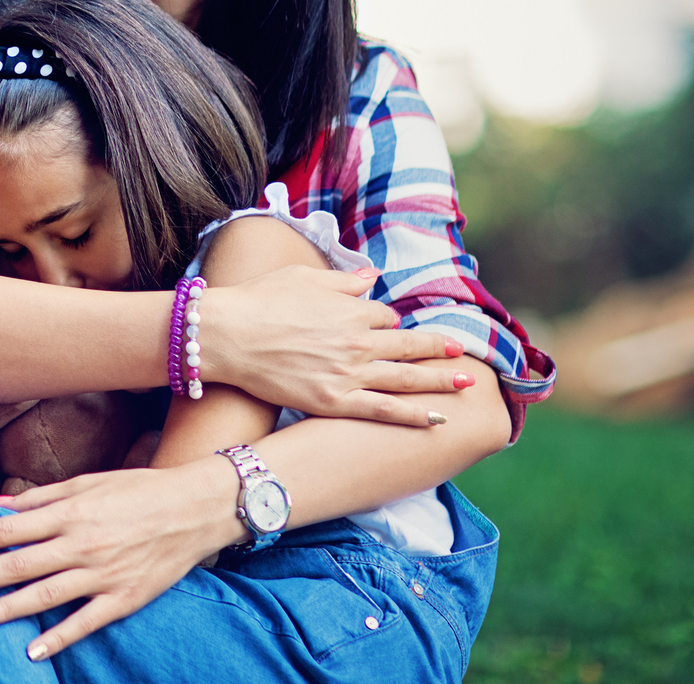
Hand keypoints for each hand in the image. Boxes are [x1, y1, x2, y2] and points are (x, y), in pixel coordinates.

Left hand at [0, 458, 242, 659]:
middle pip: (14, 564)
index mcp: (67, 512)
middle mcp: (80, 543)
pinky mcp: (124, 598)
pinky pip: (86, 622)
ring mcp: (102, 574)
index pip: (3, 529)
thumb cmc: (138, 489)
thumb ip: (38, 498)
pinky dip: (59, 638)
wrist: (197, 507)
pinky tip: (31, 653)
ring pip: (44, 595)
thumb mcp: (87, 483)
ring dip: (4, 609)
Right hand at [198, 266, 471, 426]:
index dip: (386, 320)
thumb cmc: (257, 300)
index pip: (384, 315)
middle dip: (438, 348)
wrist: (226, 335)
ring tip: (467, 382)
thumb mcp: (302, 278)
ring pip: (406, 378)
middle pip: (408, 344)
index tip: (385, 326)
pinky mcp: (334, 401)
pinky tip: (438, 418)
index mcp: (351, 309)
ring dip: (440, 380)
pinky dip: (413, 415)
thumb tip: (372, 276)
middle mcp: (358, 341)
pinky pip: (383, 410)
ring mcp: (349, 373)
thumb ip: (342, 280)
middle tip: (462, 353)